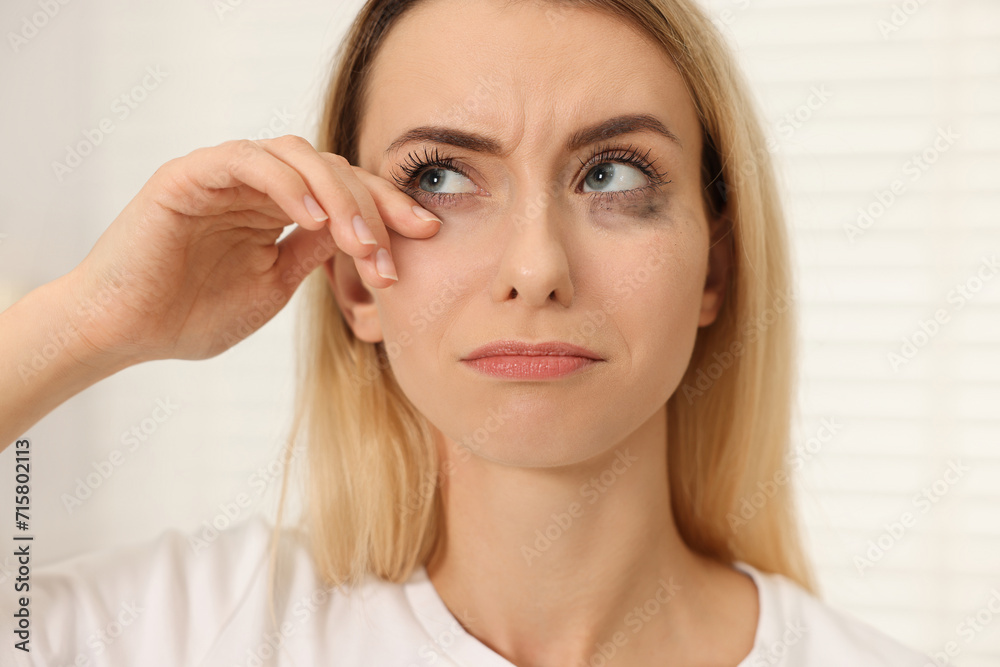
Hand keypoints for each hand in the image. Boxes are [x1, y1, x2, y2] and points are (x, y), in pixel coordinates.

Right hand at [61, 135, 440, 363]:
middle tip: (396, 250)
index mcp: (276, 208)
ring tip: (359, 242)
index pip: (345, 192)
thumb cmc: (191, 316)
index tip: (426, 236)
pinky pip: (250, 161)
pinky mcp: (191, 175)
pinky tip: (315, 222)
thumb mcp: (273, 286)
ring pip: (299, 156)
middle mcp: (255, 185)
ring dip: (339, 196)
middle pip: (334, 169)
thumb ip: (312, 255)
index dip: (388, 210)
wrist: (123, 334)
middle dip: (374, 206)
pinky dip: (289, 184)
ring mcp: (223, 175)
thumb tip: (362, 237)